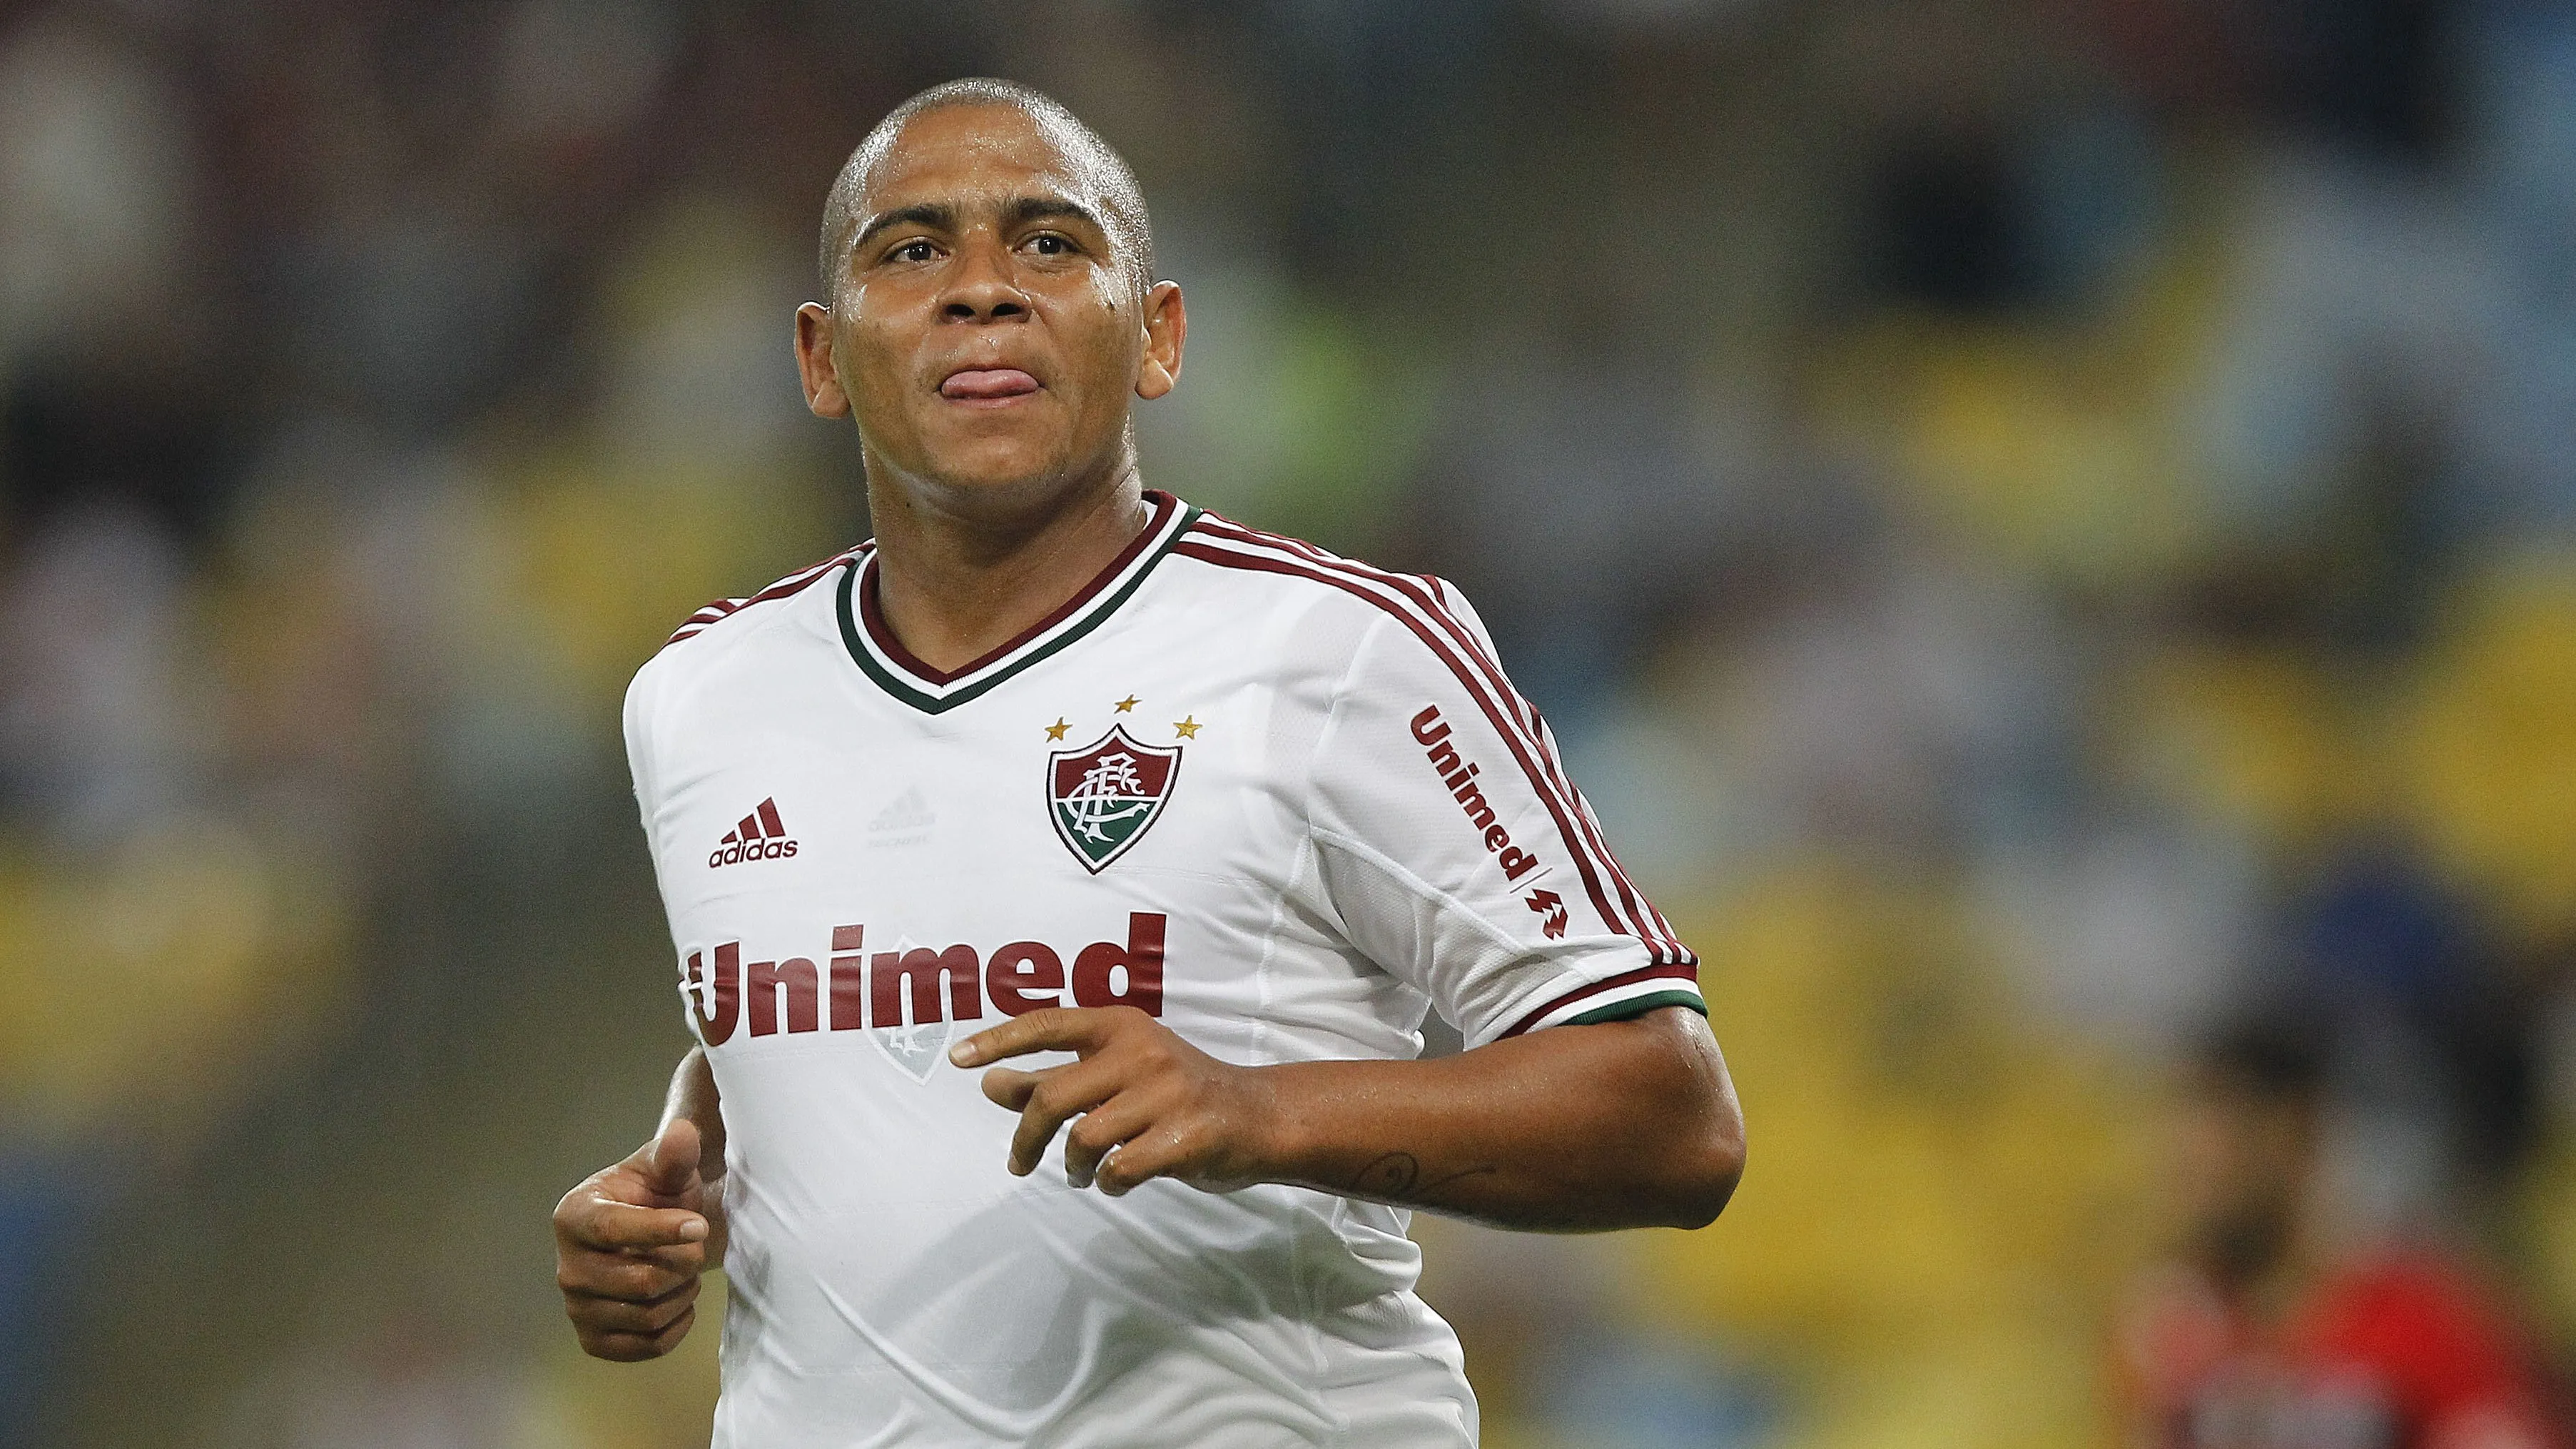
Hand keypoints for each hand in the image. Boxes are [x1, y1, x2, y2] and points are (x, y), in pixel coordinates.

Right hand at [553, 1116, 715, 1360]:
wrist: (655, 1230)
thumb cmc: (658, 1194)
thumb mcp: (668, 1170)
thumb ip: (675, 1155)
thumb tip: (683, 1133)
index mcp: (574, 1216)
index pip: (614, 1231)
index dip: (662, 1231)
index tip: (700, 1224)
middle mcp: (566, 1267)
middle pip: (639, 1281)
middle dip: (682, 1264)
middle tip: (694, 1247)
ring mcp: (576, 1308)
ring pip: (647, 1315)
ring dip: (683, 1293)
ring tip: (687, 1270)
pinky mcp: (594, 1339)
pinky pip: (646, 1346)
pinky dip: (676, 1326)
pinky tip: (681, 1300)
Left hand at [950, 1007, 1281, 1194]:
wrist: (1258, 1116)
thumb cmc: (1176, 1094)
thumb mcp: (1117, 1074)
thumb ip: (1054, 1077)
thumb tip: (988, 1083)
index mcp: (1121, 1026)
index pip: (1047, 1025)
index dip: (999, 1040)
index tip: (958, 1060)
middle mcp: (1142, 1051)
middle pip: (1053, 1096)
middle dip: (1027, 1137)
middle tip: (1019, 1163)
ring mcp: (1166, 1093)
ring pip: (1083, 1138)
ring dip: (1071, 1166)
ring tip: (1081, 1173)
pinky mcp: (1185, 1136)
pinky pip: (1119, 1170)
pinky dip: (1108, 1184)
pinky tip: (1118, 1181)